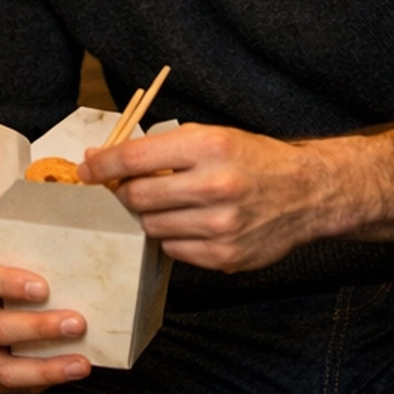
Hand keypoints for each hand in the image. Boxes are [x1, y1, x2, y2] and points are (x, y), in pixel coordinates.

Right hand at [0, 232, 91, 393]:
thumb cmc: (6, 267)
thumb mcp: (10, 250)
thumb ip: (31, 254)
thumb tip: (75, 258)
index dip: (8, 284)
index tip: (44, 288)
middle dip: (38, 328)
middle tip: (77, 324)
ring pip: (0, 367)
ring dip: (44, 368)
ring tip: (79, 364)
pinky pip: (7, 386)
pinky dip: (39, 382)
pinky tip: (65, 373)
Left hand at [82, 124, 354, 271]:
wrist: (307, 192)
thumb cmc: (251, 160)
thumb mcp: (210, 137)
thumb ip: (158, 149)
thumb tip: (98, 159)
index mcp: (209, 146)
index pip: (134, 158)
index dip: (101, 165)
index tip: (85, 169)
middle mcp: (215, 185)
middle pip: (137, 197)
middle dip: (125, 194)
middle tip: (128, 189)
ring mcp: (221, 225)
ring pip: (152, 226)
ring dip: (151, 216)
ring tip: (172, 204)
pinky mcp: (226, 256)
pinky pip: (173, 250)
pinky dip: (173, 237)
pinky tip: (193, 223)